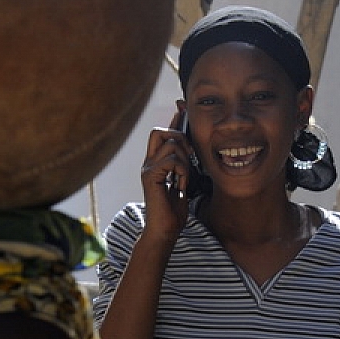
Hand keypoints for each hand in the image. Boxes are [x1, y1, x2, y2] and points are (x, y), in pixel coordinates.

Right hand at [138, 106, 193, 241]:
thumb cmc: (174, 211)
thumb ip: (184, 166)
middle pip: (160, 132)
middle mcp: (149, 162)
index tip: (182, 108)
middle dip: (180, 139)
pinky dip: (182, 172)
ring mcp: (148, 168)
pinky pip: (172, 161)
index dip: (174, 120)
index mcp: (155, 163)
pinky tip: (180, 185)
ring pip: (172, 145)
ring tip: (183, 179)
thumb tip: (191, 150)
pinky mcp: (150, 176)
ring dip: (185, 161)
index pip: (163, 133)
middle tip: (188, 160)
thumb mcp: (183, 182)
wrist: (165, 230)